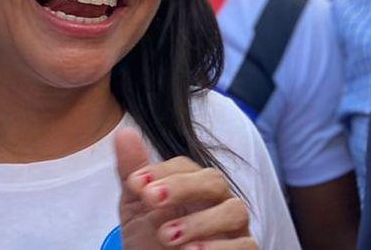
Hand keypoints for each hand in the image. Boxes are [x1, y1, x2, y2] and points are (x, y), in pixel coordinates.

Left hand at [115, 127, 255, 248]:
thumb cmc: (149, 243)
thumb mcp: (136, 209)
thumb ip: (133, 172)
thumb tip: (125, 132)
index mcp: (193, 186)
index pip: (185, 167)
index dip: (161, 171)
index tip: (135, 183)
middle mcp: (218, 202)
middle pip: (214, 180)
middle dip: (182, 188)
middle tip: (151, 199)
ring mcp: (234, 227)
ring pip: (234, 210)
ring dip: (200, 222)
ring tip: (167, 236)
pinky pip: (246, 244)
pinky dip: (220, 247)